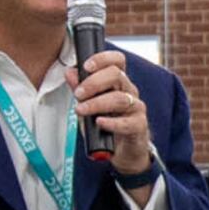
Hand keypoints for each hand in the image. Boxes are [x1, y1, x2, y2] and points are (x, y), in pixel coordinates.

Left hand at [75, 49, 156, 181]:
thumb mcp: (89, 105)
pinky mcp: (139, 125)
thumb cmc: (106, 124)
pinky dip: (111, 122)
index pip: (117, 60)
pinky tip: (99, 123)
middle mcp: (129, 91)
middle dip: (94, 82)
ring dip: (97, 103)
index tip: (86, 66)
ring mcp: (136, 107)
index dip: (103, 59)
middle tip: (78, 94)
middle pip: (117, 75)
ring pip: (120, 98)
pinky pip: (127, 122)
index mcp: (118, 82)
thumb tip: (69, 72)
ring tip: (81, 110)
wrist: (123, 150)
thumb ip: (80, 89)